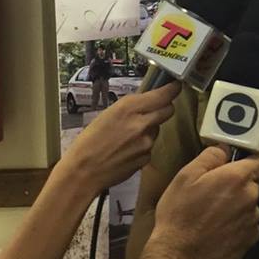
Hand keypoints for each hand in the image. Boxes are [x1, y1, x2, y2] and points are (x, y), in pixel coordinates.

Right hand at [58, 82, 179, 194]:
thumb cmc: (89, 142)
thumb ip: (131, 108)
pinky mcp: (146, 158)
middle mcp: (142, 122)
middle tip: (154, 109)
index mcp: (129, 107)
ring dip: (150, 129)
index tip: (175, 86)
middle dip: (164, 108)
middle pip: (168, 110)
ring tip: (128, 137)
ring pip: (157, 129)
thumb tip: (147, 101)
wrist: (83, 171)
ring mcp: (146, 142)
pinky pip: (150, 147)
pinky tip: (126, 150)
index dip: (172, 89)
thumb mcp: (108, 114)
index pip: (163, 94)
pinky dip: (143, 147)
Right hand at [151, 147, 258, 258]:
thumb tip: (224, 149)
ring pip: (249, 207)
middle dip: (238, 186)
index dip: (251, 160)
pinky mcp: (249, 243)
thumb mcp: (185, 177)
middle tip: (214, 194)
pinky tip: (217, 233)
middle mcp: (250, 199)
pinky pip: (247, 228)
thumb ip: (209, 157)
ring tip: (213, 217)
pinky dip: (237, 227)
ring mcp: (252, 223)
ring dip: (237, 208)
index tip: (238, 164)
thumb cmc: (179, 215)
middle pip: (252, 185)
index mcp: (237, 179)